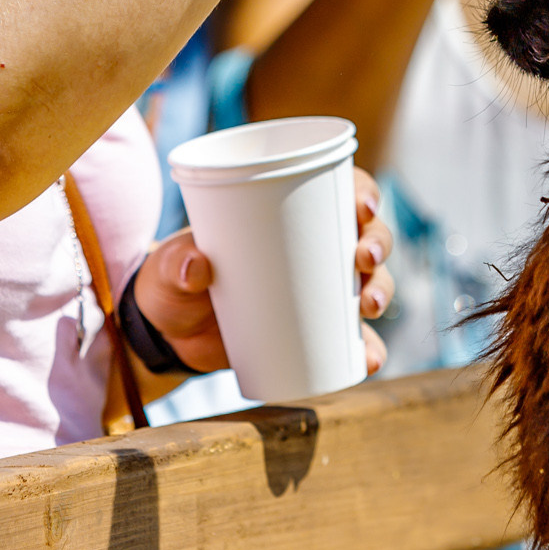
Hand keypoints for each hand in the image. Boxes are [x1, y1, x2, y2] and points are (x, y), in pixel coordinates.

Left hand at [132, 168, 397, 377]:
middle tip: (364, 259)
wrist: (168, 332)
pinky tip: (369, 359)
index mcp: (288, 214)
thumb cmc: (174, 280)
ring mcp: (318, 293)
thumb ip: (176, 264)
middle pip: (366, 236)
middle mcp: (314, 250)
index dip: (363, 193)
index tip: (362, 205)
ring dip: (380, 291)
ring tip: (369, 307)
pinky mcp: (314, 334)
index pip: (339, 191)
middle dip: (377, 244)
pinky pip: (351, 343)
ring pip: (369, 284)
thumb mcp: (169, 267)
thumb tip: (195, 269)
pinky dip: (366, 351)